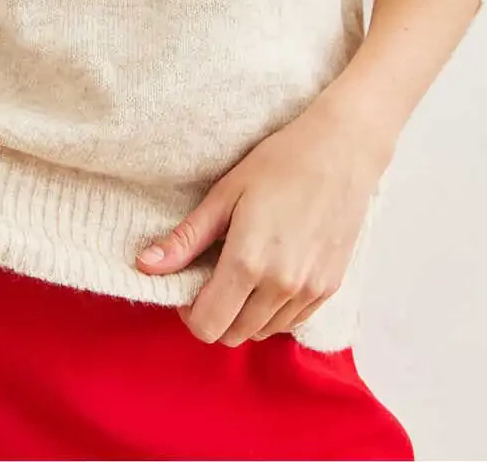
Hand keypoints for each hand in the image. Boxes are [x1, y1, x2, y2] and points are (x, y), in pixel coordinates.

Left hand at [136, 99, 391, 345]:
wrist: (342, 151)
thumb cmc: (280, 162)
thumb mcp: (225, 194)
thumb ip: (186, 239)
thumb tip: (144, 266)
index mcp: (248, 263)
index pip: (208, 325)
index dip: (189, 313)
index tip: (189, 286)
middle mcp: (281, 286)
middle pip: (233, 335)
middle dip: (214, 316)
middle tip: (210, 279)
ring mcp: (309, 291)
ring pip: (262, 332)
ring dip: (243, 316)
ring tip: (240, 274)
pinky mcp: (330, 288)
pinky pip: (291, 322)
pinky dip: (272, 312)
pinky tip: (268, 277)